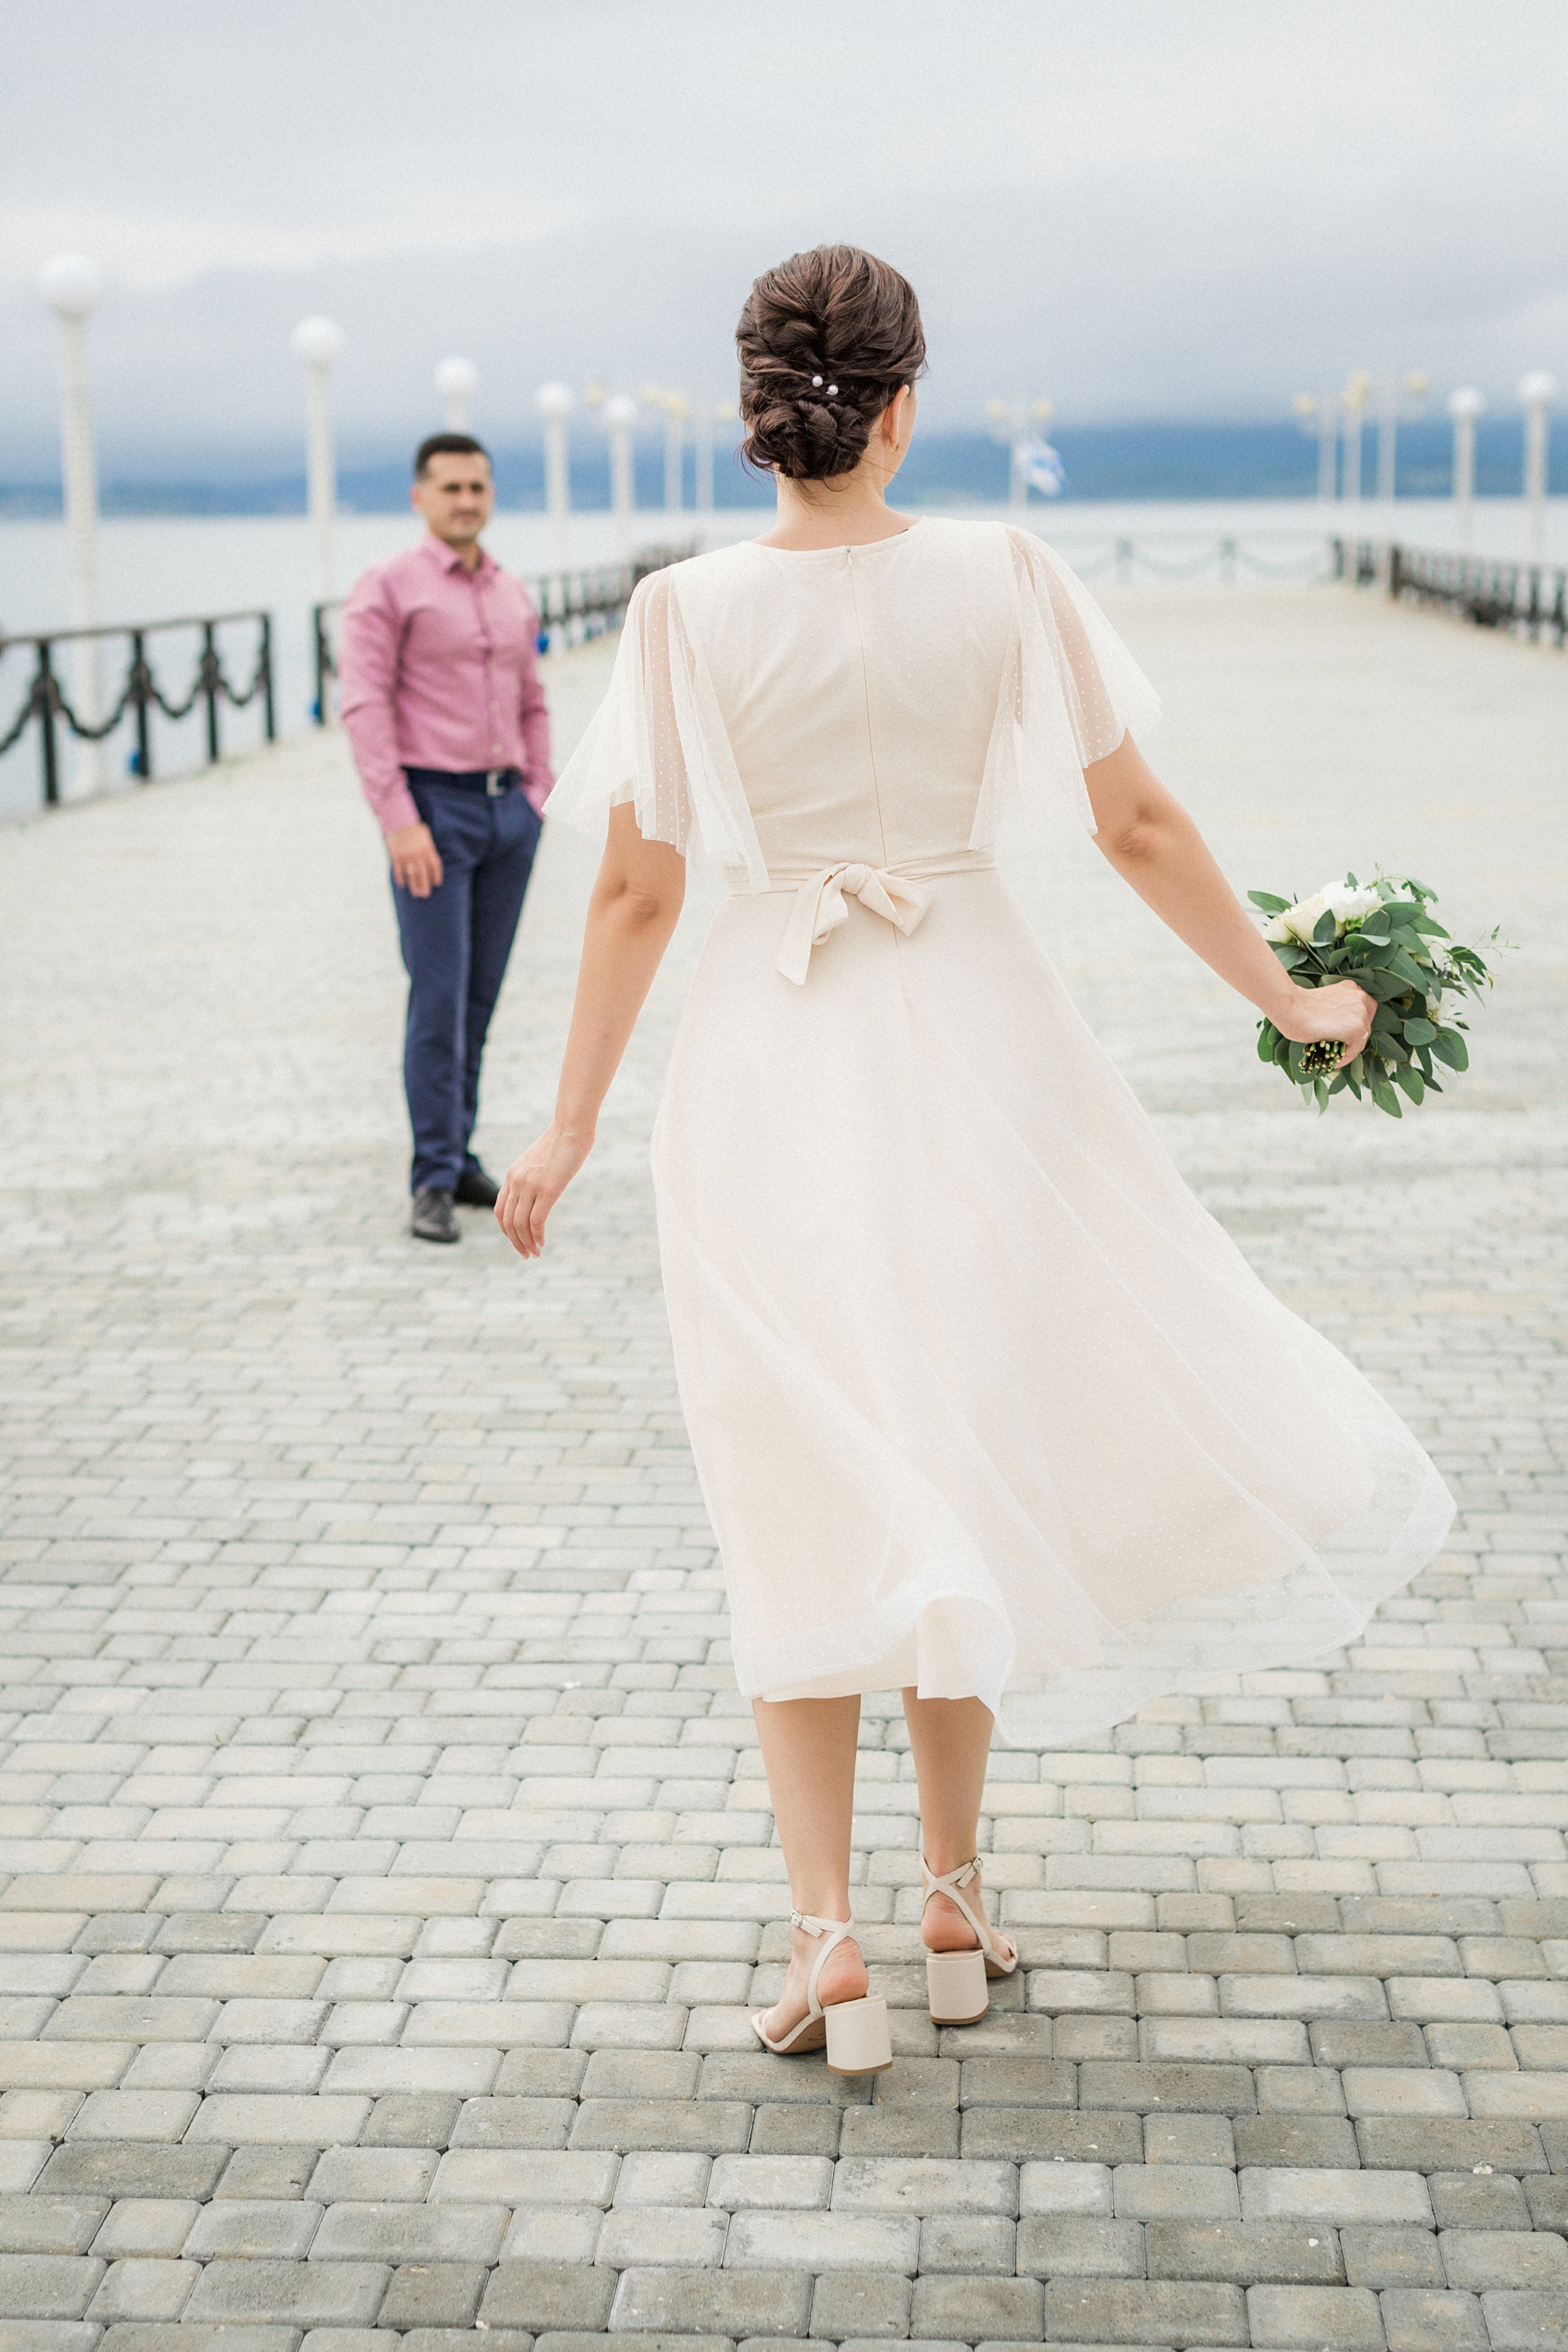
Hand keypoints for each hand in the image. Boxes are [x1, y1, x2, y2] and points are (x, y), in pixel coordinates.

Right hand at [388, 821, 442, 896]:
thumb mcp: (426, 835)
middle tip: (425, 894)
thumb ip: (429, 848)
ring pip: (412, 875)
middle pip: (424, 874)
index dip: (436, 875)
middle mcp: (418, 854)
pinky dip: (400, 878)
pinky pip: (399, 871)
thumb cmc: (414, 827)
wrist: (399, 820)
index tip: (437, 883)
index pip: (435, 865)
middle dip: (425, 886)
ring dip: (414, 886)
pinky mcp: (396, 856)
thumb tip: (431, 860)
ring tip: (416, 894)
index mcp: (427, 848)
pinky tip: (402, 884)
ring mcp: (407, 856)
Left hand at [495, 1123, 592, 1258]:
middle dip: (515, 1242)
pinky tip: (542, 1243)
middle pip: (507, 1221)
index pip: (500, 1210)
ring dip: (526, 1243)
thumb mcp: (538, 1161)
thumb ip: (532, 1176)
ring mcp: (530, 1186)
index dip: (506, 1230)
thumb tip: (537, 1191)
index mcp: (512, 1175)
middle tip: (526, 1255)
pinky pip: (535, 1221)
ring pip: (520, 1224)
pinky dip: (537, 1236)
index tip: (518, 1240)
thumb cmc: (560, 1143)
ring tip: (535, 1254)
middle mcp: (516, 1181)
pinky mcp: (547, 1189)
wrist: (571, 1129)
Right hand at [1271, 977, 1374, 1067]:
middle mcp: (1360, 997)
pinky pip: (1354, 1051)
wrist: (1289, 1007)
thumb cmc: (1297, 1005)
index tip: (1344, 1036)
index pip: (1364, 1011)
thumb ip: (1338, 1009)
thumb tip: (1338, 1026)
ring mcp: (1360, 1013)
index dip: (1355, 1025)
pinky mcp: (1355, 1029)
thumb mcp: (1324, 1001)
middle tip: (1337, 1048)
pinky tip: (1331, 1060)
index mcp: (1351, 988)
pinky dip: (1344, 1058)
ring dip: (1347, 1049)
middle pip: (1365, 1026)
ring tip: (1332, 1056)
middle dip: (1352, 1039)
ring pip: (1360, 1039)